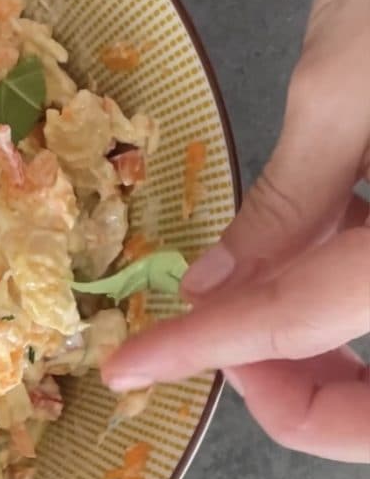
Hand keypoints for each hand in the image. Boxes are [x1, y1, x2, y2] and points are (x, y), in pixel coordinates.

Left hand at [103, 0, 369, 462]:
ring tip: (268, 287)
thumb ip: (287, 203)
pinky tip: (343, 243)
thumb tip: (213, 283)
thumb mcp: (347, 86)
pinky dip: (364, 296)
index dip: (202, 349)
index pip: (301, 319)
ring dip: (337, 355)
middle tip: (224, 339)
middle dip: (300, 392)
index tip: (131, 366)